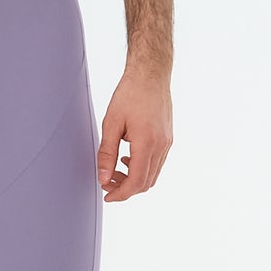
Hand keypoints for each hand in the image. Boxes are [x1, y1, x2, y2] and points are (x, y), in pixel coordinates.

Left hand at [97, 66, 172, 200]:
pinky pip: (157, 163)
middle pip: (146, 183)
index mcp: (147, 143)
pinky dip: (142, 169)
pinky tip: (127, 159)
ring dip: (134, 179)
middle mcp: (161, 146)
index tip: (107, 195)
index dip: (121, 194)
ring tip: (114, 171)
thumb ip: (106, 153)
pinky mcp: (168, 139)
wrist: (151, 74)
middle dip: (126, 188)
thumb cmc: (130, 94)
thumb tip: (103, 178)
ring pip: (153, 175)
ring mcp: (167, 143)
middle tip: (106, 182)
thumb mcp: (111, 123)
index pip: (137, 182)